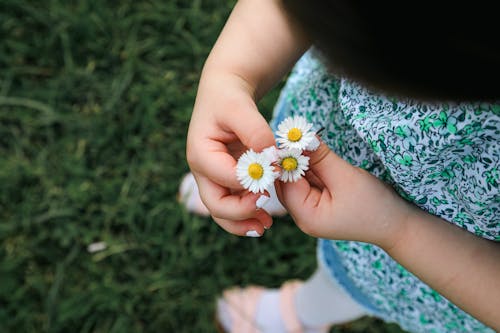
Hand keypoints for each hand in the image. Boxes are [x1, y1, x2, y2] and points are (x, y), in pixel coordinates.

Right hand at [186, 71, 274, 236]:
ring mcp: (213, 178)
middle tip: (266, 218)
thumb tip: (272, 161)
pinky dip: (247, 213)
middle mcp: (202, 171)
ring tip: (265, 227)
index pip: (224, 177)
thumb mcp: (241, 108)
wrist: (224, 94)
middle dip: (241, 214)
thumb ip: (256, 133)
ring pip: (223, 211)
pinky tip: (265, 219)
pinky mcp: (225, 180)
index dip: (251, 181)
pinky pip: (233, 203)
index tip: (276, 176)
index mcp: (200, 153)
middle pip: (216, 204)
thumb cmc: (229, 99)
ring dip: (243, 223)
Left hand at [276, 141, 410, 247]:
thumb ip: (320, 157)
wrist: (398, 225)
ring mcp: (311, 211)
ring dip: (301, 160)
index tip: (289, 134)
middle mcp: (304, 217)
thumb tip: (300, 136)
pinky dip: (310, 167)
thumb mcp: (346, 177)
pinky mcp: (319, 204)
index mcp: (307, 216)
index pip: (286, 183)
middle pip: (287, 182)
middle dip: (291, 158)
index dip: (286, 158)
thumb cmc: (375, 205)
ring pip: (297, 180)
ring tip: (303, 137)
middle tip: (295, 132)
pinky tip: (313, 150)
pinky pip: (309, 182)